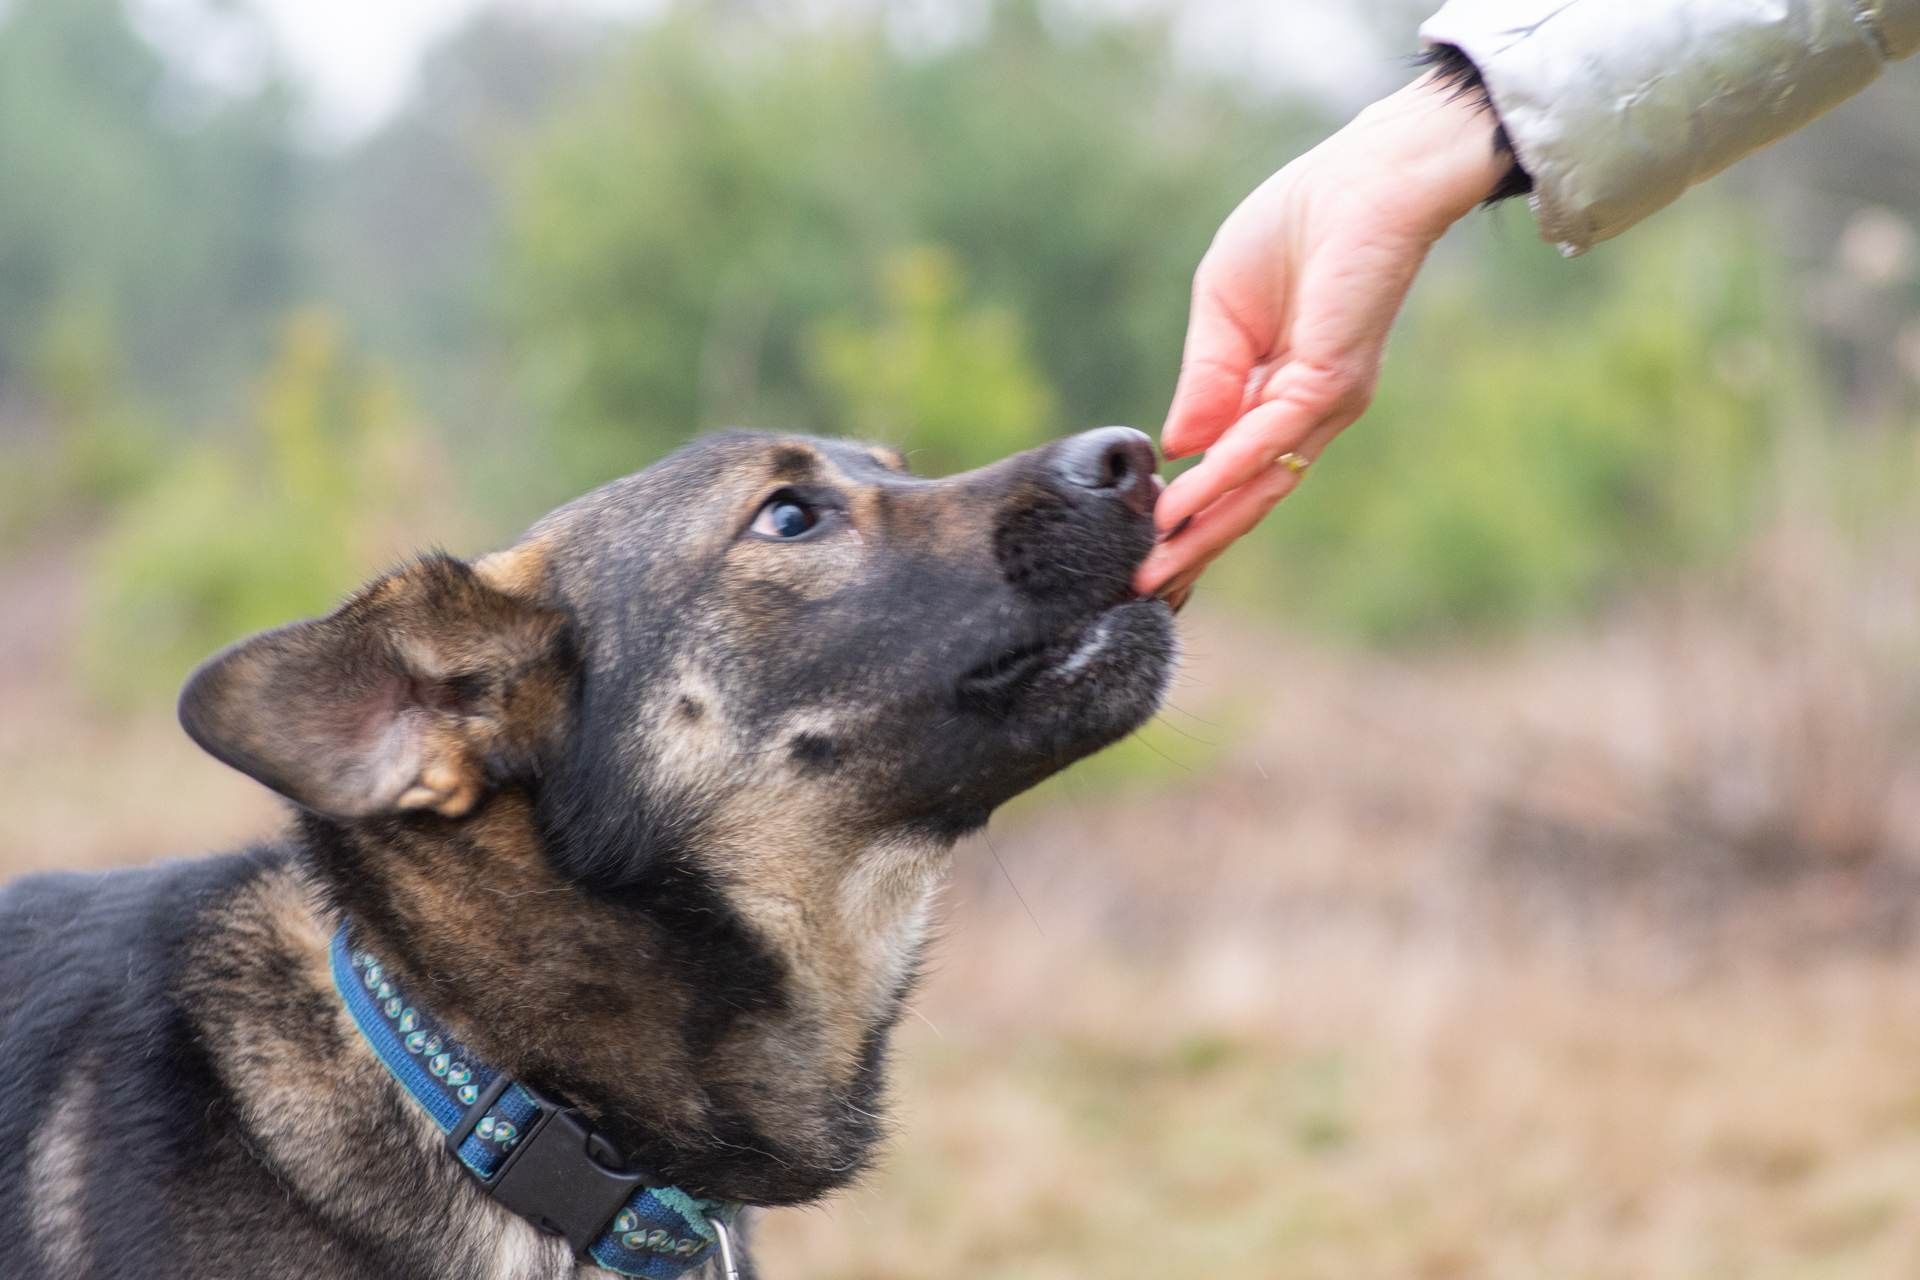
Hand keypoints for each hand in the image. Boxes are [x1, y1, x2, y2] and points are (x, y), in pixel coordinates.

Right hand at [1135, 72, 1513, 601]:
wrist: (1364, 179)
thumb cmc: (1297, 226)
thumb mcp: (1220, 311)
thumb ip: (1202, 381)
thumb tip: (1175, 449)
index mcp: (1279, 392)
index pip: (1234, 469)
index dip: (1193, 511)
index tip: (1147, 549)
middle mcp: (1306, 410)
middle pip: (1248, 496)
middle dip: (1195, 544)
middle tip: (1146, 588)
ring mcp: (1323, 403)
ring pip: (1259, 485)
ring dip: (1205, 529)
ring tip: (1157, 568)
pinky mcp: (1331, 382)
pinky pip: (1265, 441)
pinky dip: (1222, 473)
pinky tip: (1183, 500)